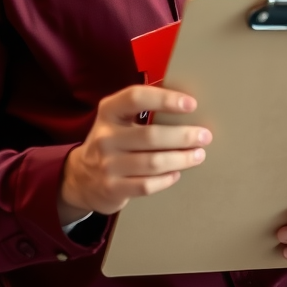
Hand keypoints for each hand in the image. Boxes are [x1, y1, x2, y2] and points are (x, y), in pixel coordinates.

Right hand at [58, 86, 210, 223]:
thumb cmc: (112, 140)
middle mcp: (105, 137)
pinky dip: (166, 179)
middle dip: (182, 136)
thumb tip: (183, 98)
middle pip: (150, 135)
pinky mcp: (113, 188)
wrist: (81, 177)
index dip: (164, 99)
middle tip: (204, 136)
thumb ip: (142, 107)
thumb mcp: (117, 118)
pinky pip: (147, 185)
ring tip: (198, 154)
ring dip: (181, 158)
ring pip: (152, 163)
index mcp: (108, 112)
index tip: (191, 104)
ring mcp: (107, 164)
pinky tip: (177, 172)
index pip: (136, 98)